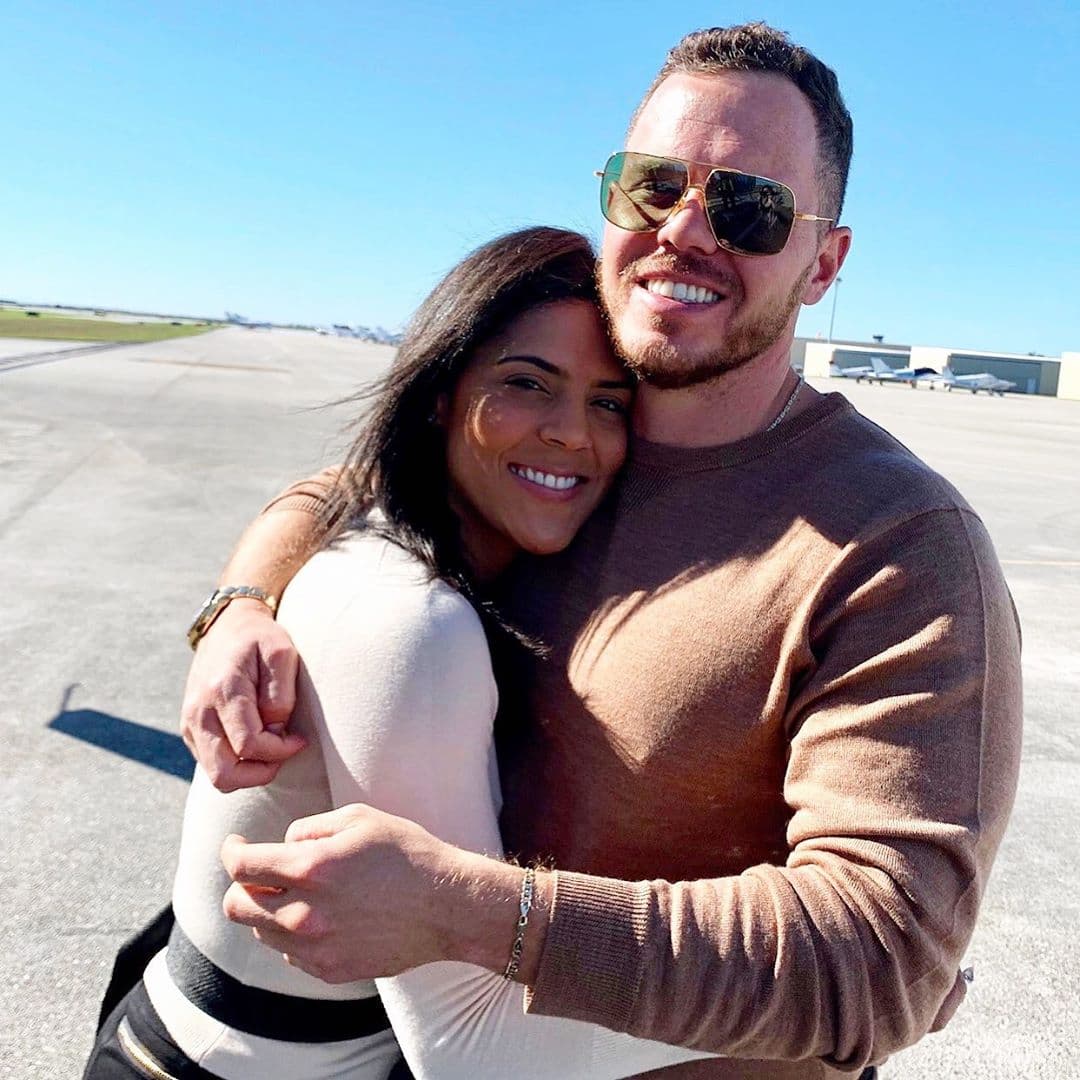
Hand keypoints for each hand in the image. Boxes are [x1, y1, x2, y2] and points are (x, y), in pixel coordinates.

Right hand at [180, 598, 304, 790]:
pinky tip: (255, 740)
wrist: (227, 627)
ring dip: (249, 771)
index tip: (299, 739)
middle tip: (283, 752)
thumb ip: (280, 695)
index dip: (280, 751)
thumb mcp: (281, 653)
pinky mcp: (190, 730)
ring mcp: (190, 723)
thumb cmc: (260, 639)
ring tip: (271, 747)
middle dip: (261, 772)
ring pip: (217, 775)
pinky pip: (212, 765)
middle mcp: (199, 711)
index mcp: (222, 690)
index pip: (249, 745)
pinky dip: (237, 763)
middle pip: (224, 774)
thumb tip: (275, 729)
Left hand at [221, 804, 446, 981]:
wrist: (447, 906)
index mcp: (310, 869)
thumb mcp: (359, 818)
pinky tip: (322, 916)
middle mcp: (305, 914)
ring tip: (299, 892)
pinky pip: (289, 953)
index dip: (230, 850)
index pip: (241, 865)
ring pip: (261, 931)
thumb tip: (282, 845)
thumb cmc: (407, 853)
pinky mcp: (330, 970)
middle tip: (259, 872)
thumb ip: (309, 828)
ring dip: (268, 909)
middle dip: (240, 884)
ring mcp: (316, 948)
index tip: (235, 844)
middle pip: (237, 906)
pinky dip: (293, 934)